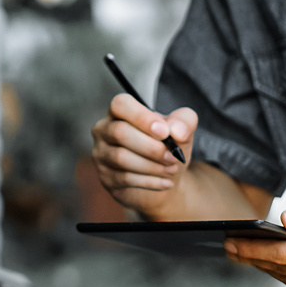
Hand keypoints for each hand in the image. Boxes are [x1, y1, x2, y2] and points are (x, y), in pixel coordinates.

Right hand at [91, 94, 196, 216]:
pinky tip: (166, 182)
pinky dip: (151, 181)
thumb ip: (184, 122)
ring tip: (172, 169)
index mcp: (120, 112)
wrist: (166, 177)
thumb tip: (176, 131)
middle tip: (174, 156)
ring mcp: (101, 155)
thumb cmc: (168, 148)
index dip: (142, 118)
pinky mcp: (105, 177)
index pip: (121, 105)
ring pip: (121, 158)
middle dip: (151, 147)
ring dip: (152, 166)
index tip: (165, 132)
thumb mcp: (182, 130)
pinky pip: (125, 178)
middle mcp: (104, 130)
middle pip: (120, 133)